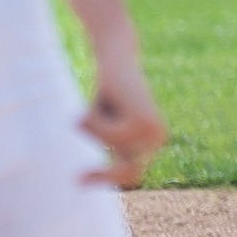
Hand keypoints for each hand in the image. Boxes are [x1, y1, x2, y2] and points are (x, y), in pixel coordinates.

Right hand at [79, 48, 167, 188]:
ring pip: (112, 147)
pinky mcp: (144, 121)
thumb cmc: (107, 91)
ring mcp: (153, 131)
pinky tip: (100, 100)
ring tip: (91, 109)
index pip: (132, 173)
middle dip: (103, 175)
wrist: (118, 56)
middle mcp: (158, 138)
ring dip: (94, 129)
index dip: (108, 179)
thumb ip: (108, 145)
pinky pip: (110, 134)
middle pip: (128, 171)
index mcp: (152, 141)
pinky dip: (96, 120)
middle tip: (79, 180)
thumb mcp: (104, 124)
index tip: (81, 181)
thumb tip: (97, 177)